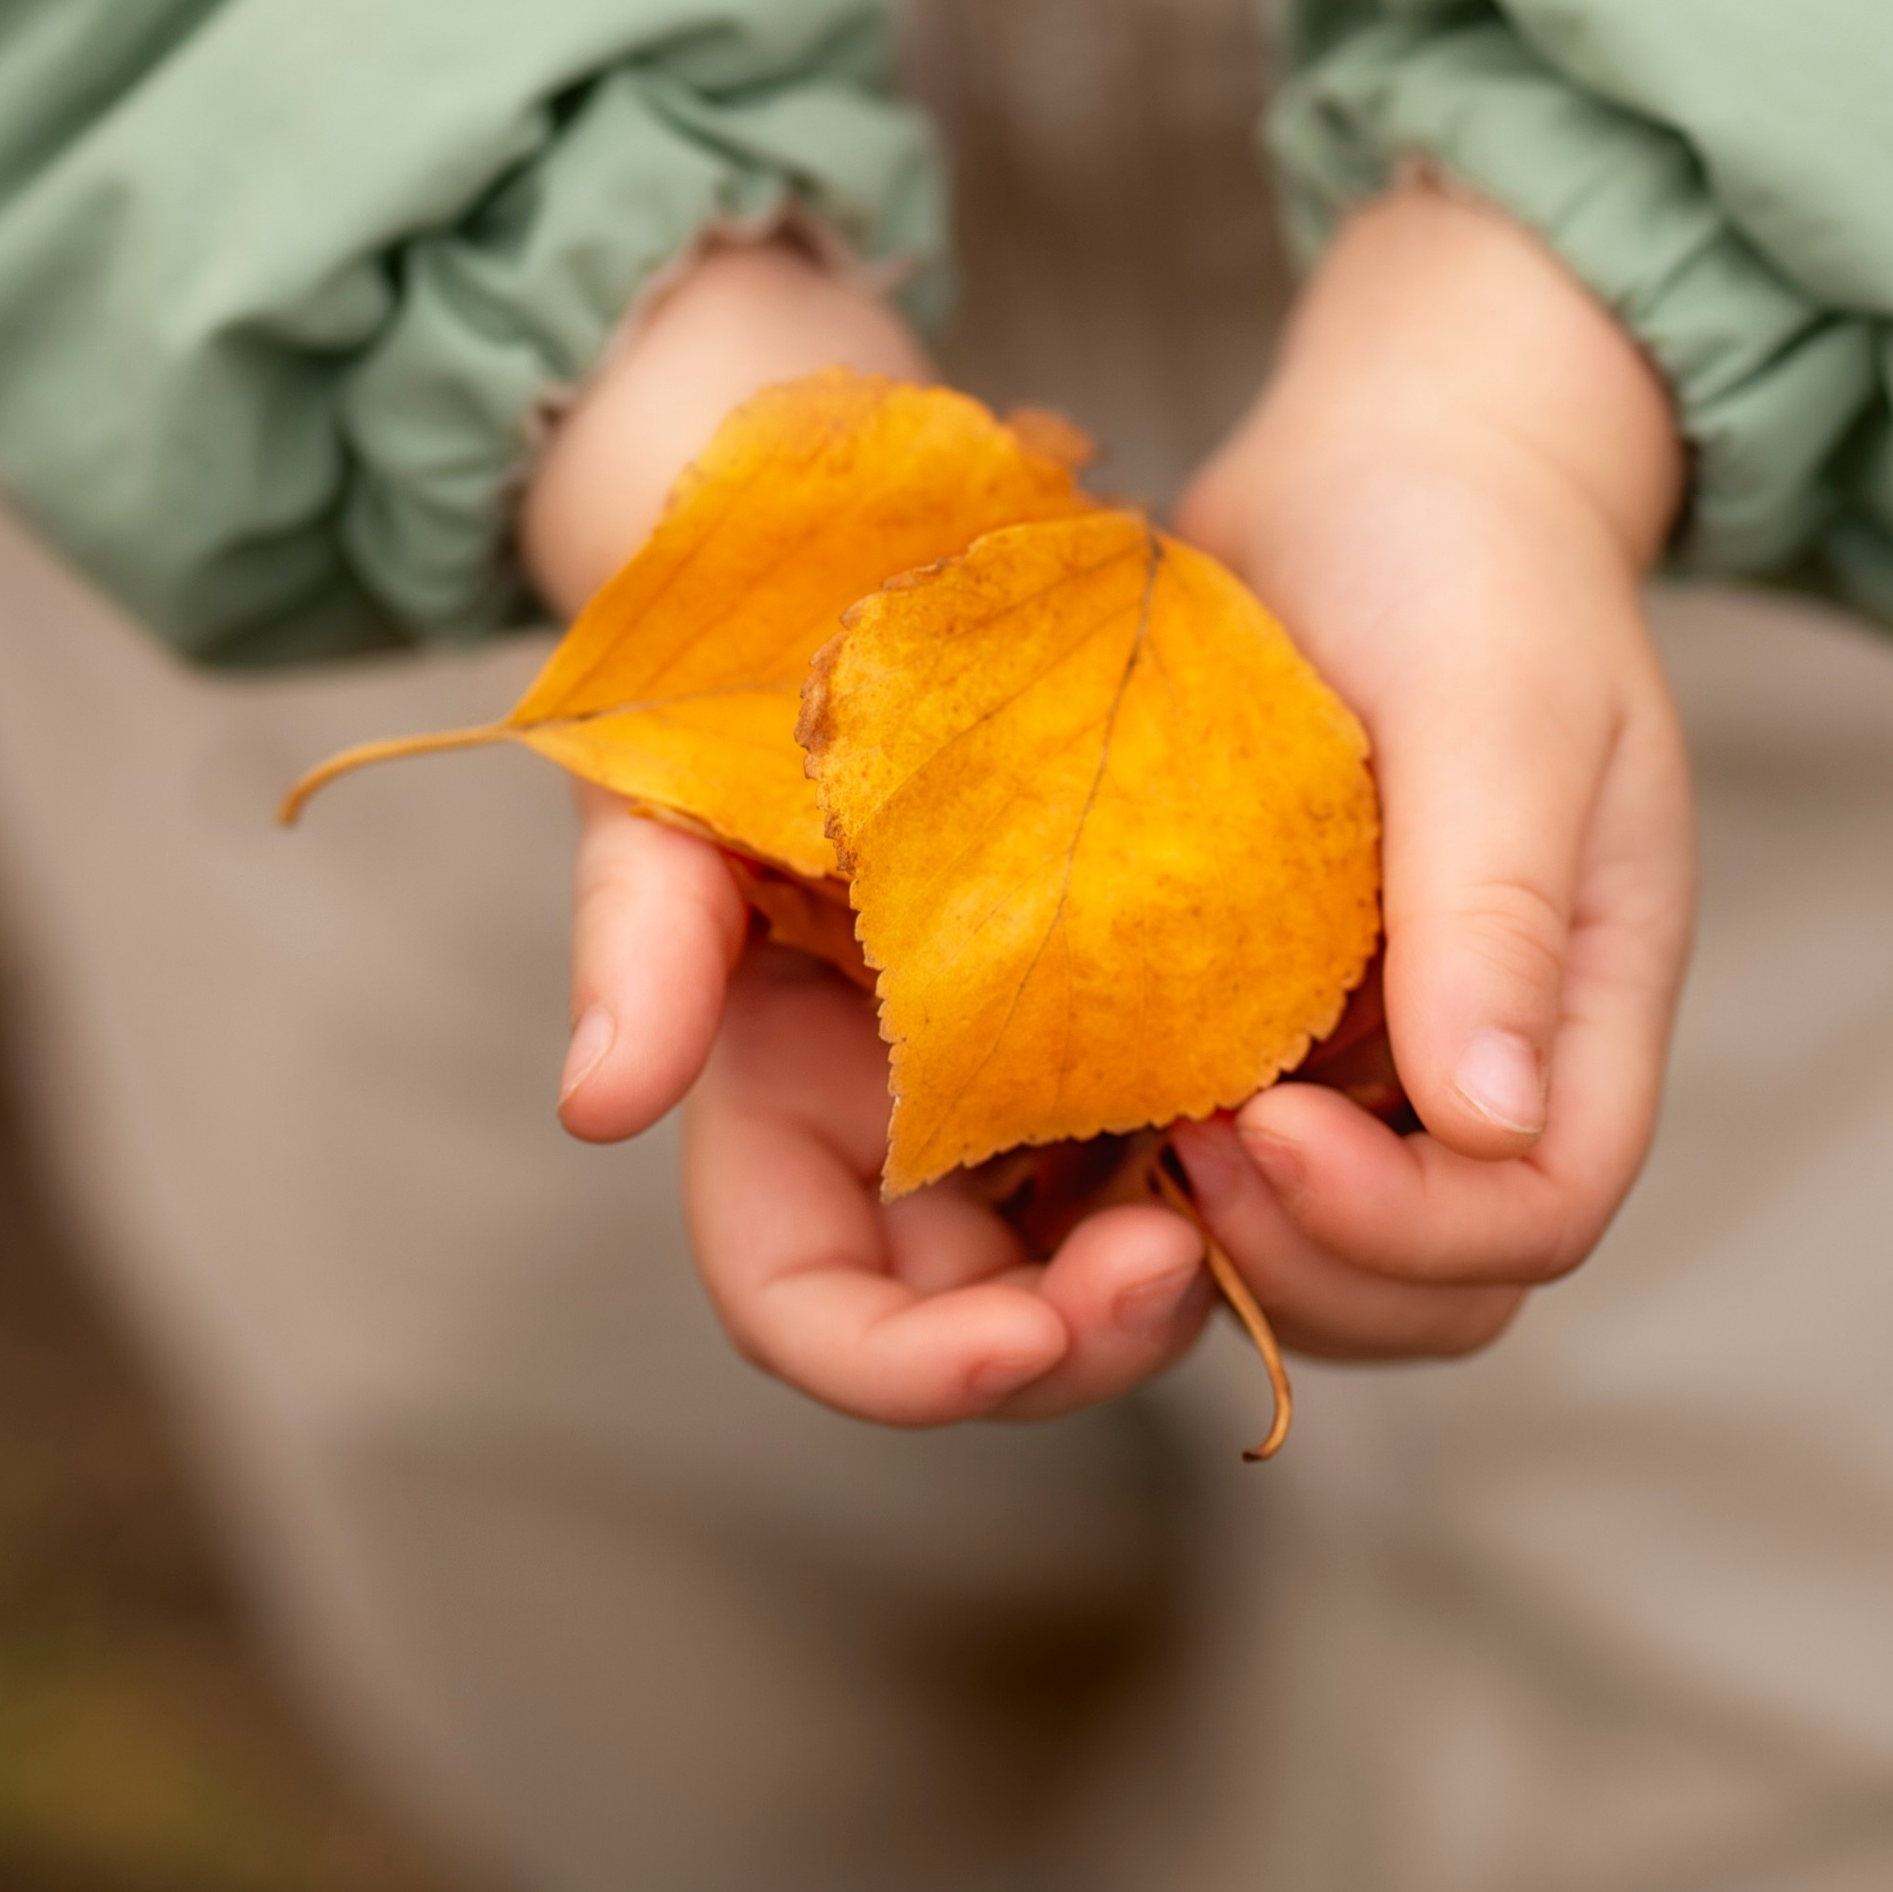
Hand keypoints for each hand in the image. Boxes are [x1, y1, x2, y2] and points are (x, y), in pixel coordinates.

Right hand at [534, 238, 1214, 1419]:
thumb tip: (599, 1106)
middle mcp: (893, 1118)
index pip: (813, 1304)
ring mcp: (1012, 1076)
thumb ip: (641, 934)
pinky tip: (1293, 1109)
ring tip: (1247, 1184)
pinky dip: (1234, 1165)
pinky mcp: (1119, 1013)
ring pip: (1093, 1258)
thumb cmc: (755, 646)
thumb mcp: (678, 776)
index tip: (1024, 1335)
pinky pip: (1181, 1140)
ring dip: (1170, 1274)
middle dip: (1074, 1338)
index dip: (910, 1367)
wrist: (874, 524)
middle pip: (976, 1320)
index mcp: (773, 1091)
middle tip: (1180, 1260)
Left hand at [1167, 178, 1694, 1361]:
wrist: (1378, 461)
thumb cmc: (1468, 555)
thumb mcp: (1501, 707)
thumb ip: (1497, 906)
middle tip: (1173, 1149)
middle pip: (1433, 1282)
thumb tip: (1489, 1122)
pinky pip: (1212, 1142)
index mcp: (1588, 1000)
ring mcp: (1370, 1041)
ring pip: (1311, 1240)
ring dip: (1218, 1232)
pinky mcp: (1257, 1005)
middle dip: (1305, 1257)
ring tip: (1118, 1123)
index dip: (1407, 1223)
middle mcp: (1488, 1052)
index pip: (1538, 1211)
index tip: (1268, 1126)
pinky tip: (1065, 1076)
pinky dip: (1148, 1150)